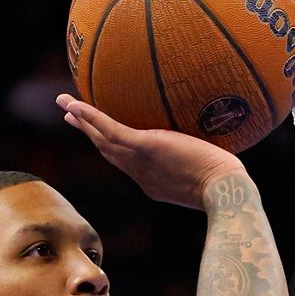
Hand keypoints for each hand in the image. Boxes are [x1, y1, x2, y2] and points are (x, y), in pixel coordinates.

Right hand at [57, 94, 245, 210]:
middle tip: (72, 118)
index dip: (112, 150)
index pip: (129, 163)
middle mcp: (141, 174)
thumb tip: (221, 149)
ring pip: (103, 140)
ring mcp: (140, 162)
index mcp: (154, 182)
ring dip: (82, 121)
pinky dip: (90, 117)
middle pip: (108, 152)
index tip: (103, 139)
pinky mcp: (144, 147)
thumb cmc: (229, 184)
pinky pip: (109, 129)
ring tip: (65, 104)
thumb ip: (209, 160)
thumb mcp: (214, 171)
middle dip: (89, 135)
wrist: (225, 191)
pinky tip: (74, 104)